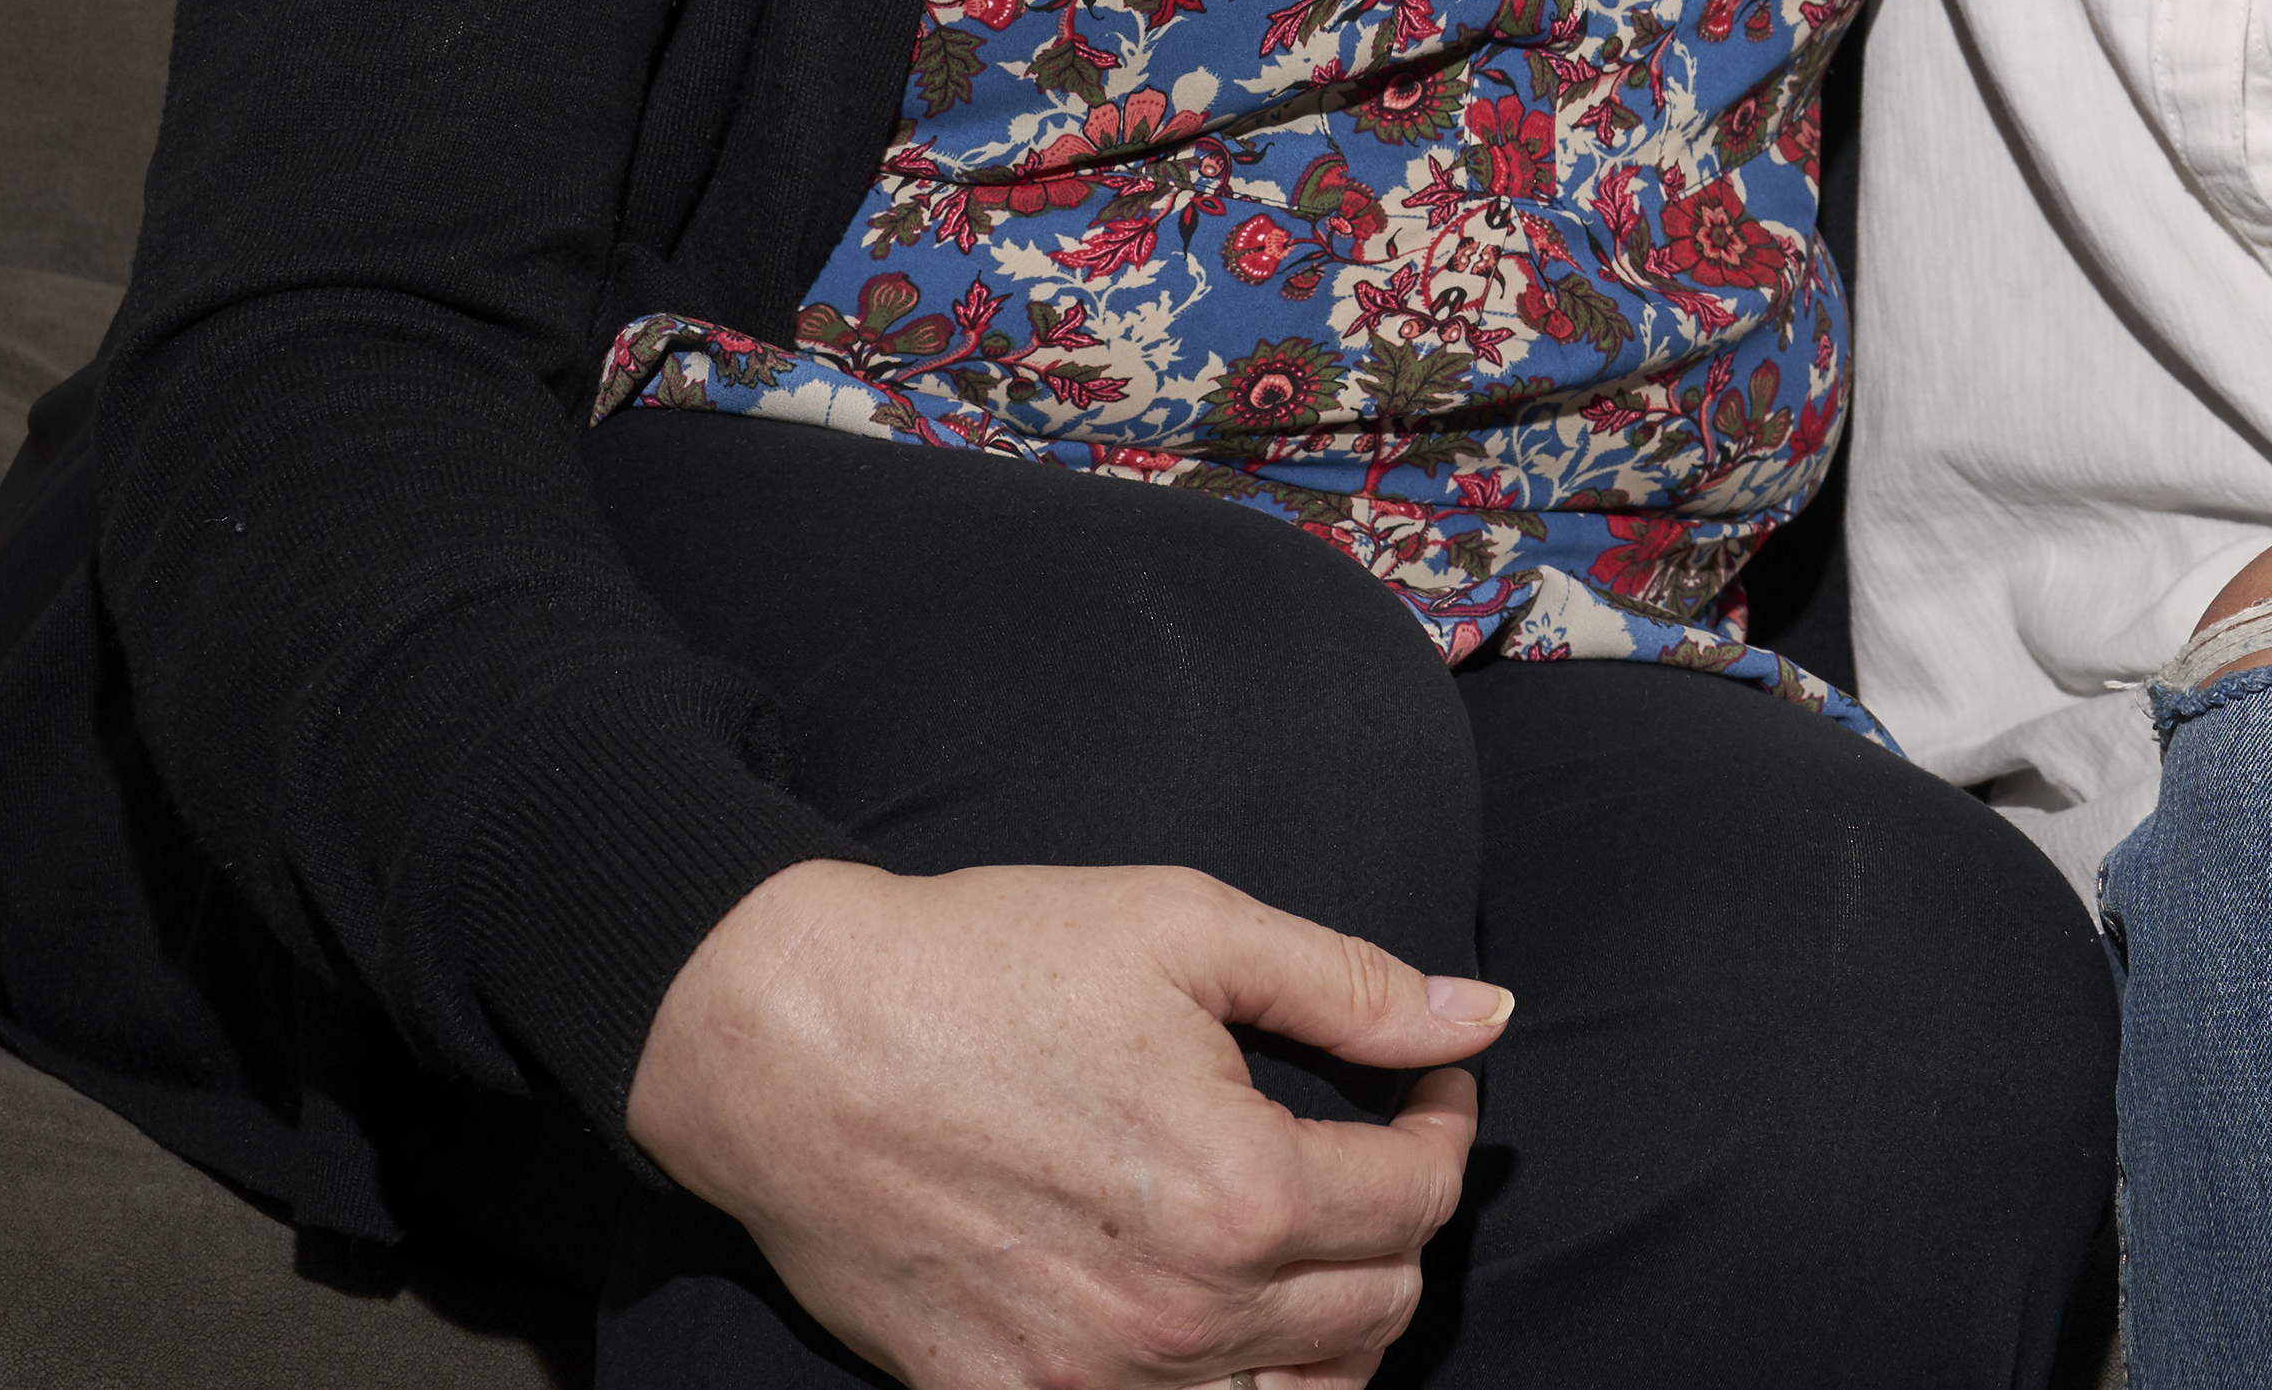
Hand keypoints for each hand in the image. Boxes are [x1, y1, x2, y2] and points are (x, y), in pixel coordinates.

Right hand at [624, 857, 1503, 1389]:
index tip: (1425, 1082)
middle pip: (1378, 1310)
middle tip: (1369, 1148)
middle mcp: (1183, 1311)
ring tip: (1311, 1244)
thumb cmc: (984, 964)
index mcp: (1240, 1188)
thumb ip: (1350, 985)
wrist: (788, 1044)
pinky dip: (1230, 1388)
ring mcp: (1097, 1380)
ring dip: (1334, 1329)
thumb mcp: (1184, 928)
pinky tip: (1215, 1315)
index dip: (1442, 1126)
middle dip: (1398, 1223)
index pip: (1418, 1198)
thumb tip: (1483, 1016)